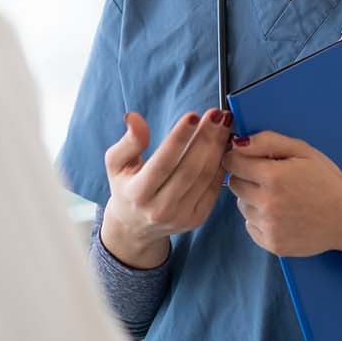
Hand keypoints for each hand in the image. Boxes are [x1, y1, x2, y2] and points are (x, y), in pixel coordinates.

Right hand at [100, 109, 232, 268]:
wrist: (135, 227)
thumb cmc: (126, 186)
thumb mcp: (116, 163)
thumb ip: (128, 141)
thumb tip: (135, 117)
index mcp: (138, 193)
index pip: (163, 162)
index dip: (179, 138)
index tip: (194, 115)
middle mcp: (160, 208)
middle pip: (189, 168)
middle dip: (206, 138)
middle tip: (216, 113)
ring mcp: (181, 216)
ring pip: (205, 176)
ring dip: (218, 147)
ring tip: (224, 123)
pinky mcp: (198, 219)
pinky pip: (214, 187)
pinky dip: (221, 163)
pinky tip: (225, 144)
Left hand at [222, 131, 341, 261]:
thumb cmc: (327, 180)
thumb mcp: (302, 150)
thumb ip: (268, 141)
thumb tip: (237, 143)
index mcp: (273, 176)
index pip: (233, 163)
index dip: (240, 158)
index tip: (250, 160)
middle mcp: (267, 203)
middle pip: (234, 184)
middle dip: (247, 178)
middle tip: (270, 179)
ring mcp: (269, 226)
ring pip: (242, 206)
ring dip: (253, 200)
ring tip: (279, 198)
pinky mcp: (272, 244)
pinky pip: (250, 227)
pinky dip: (260, 220)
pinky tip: (281, 214)